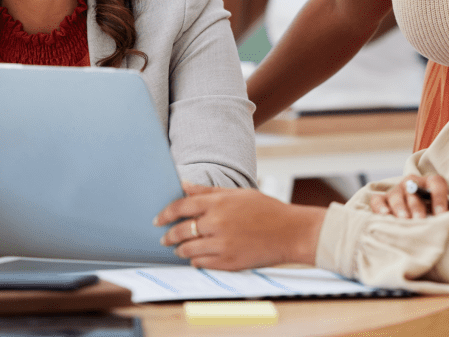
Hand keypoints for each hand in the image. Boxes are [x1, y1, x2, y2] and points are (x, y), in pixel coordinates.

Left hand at [154, 182, 325, 270]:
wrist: (290, 232)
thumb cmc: (266, 209)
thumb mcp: (237, 194)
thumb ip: (208, 192)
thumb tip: (183, 185)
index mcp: (218, 203)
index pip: (181, 207)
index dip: (165, 214)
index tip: (158, 219)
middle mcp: (217, 224)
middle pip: (181, 231)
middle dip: (169, 235)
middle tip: (164, 238)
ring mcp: (222, 245)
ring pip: (188, 250)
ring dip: (180, 250)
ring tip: (179, 249)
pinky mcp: (229, 263)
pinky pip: (202, 264)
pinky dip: (195, 261)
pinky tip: (196, 258)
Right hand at [369, 174, 448, 218]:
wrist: (416, 211)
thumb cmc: (432, 214)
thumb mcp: (440, 211)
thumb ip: (444, 215)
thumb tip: (447, 225)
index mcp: (430, 183)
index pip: (437, 183)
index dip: (439, 198)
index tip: (442, 214)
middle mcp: (411, 183)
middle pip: (413, 190)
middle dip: (417, 206)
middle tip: (420, 219)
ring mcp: (396, 190)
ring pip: (396, 196)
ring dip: (400, 208)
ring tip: (404, 220)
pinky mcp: (382, 199)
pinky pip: (378, 200)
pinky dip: (380, 207)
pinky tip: (385, 215)